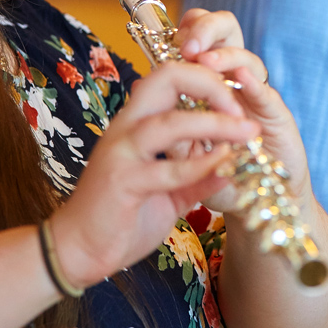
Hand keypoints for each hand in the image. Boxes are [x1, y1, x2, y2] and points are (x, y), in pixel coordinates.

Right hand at [47, 60, 259, 289]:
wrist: (78, 251)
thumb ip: (196, 178)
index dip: (207, 80)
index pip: (170, 77)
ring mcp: (121, 153)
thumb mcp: (167, 193)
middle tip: (241, 109)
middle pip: (167, 78)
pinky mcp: (122, 182)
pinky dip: (201, 164)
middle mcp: (126, 128)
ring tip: (248, 131)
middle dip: (211, 85)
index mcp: (136, 123)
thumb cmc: (120, 217)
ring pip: (171, 122)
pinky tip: (225, 164)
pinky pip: (168, 169)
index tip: (236, 103)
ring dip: (216, 124)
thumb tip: (231, 166)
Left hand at [175, 8, 312, 200]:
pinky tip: (242, 79)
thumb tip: (138, 91)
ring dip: (225, 56)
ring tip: (207, 61)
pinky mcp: (277, 118)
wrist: (260, 204)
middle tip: (191, 44)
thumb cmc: (221, 177)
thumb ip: (169, 124)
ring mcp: (257, 98)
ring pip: (247, 59)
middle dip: (208, 27)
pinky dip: (254, 84)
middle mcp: (235, 83)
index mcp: (211, 83)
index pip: (202, 39)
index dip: (189, 30)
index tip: (172, 40)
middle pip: (228, 32)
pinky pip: (267, 94)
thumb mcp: (186, 154)